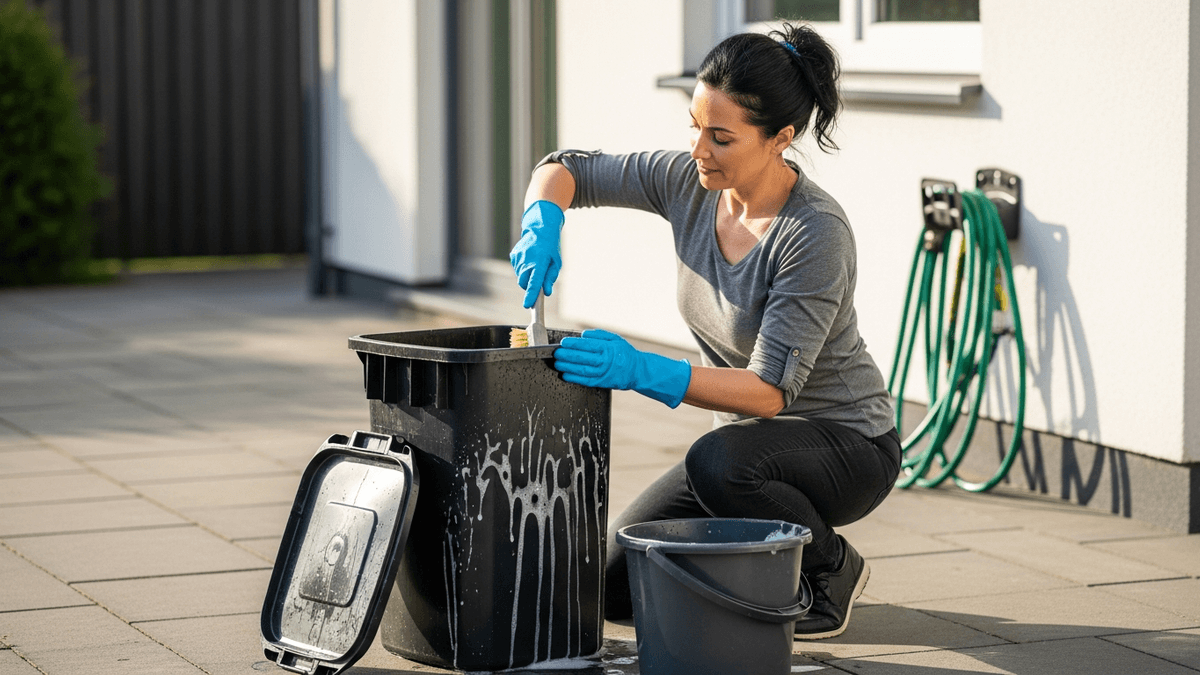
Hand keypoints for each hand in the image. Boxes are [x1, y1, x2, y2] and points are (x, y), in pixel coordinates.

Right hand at [509, 200, 564, 307]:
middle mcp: (526, 260)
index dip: (531, 295)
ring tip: (535, 264)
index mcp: (539, 262)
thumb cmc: (551, 247)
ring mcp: (518, 257)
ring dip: (527, 276)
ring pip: (520, 276)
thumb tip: (546, 292)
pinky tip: (529, 259)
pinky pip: (517, 268)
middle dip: (528, 286)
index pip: (534, 283)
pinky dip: (523, 269)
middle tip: (537, 280)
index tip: (527, 305)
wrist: (540, 229)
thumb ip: (550, 278)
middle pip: (523, 283)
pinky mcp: (514, 255)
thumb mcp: (556, 262)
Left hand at [554, 329, 691, 407]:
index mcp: (607, 348)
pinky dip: (574, 378)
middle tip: (556, 353)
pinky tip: (565, 375)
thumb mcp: (615, 339)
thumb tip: (583, 335)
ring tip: (558, 364)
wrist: (638, 371)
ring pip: (582, 370)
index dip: (573, 344)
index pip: (587, 345)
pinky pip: (586, 381)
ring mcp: (603, 373)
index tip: (563, 343)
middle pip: (582, 358)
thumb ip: (599, 335)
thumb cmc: (625, 353)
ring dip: (568, 367)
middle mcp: (605, 361)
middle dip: (567, 355)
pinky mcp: (602, 382)